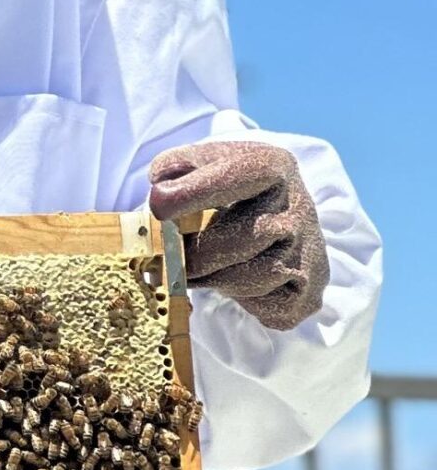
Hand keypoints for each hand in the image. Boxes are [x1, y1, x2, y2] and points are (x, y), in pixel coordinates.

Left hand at [148, 139, 328, 331]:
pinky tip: (234, 280)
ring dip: (215, 278)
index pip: (239, 176)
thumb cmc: (225, 190)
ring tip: (200, 268)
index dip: (196, 192)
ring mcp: (309, 251)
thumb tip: (161, 180)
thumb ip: (176, 165)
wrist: (274, 217)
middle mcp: (299, 206)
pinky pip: (269, 306)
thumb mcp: (203, 163)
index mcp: (271, 166)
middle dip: (196, 253)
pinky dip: (243, 301)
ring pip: (253, 278)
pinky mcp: (310, 290)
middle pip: (243, 238)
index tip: (159, 206)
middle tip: (170, 256)